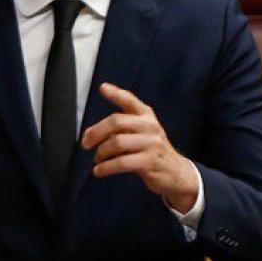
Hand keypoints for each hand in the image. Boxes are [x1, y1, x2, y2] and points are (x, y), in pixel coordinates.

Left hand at [80, 82, 199, 211]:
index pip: (130, 100)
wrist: (175, 172)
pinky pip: (121, 162)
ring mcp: (152, 143)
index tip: (102, 88)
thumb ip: (121, 129)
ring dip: (101, 153)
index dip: (116, 94)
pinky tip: (99, 171)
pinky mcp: (150, 161)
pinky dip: (106, 167)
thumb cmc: (151, 151)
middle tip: (86, 143)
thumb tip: (90, 134)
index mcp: (147, 116)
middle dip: (96, 132)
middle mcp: (150, 126)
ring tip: (97, 160)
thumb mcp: (142, 133)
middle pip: (116, 122)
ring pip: (117, 143)